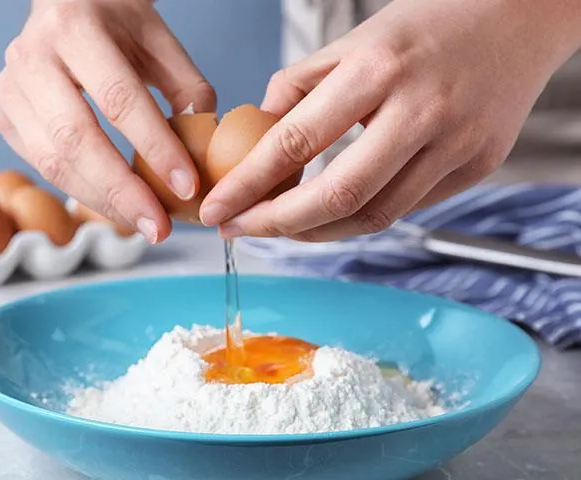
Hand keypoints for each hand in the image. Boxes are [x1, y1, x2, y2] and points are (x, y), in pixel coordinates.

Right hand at [0, 0, 214, 243]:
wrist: (65, 1)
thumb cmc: (118, 23)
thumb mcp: (160, 41)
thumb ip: (186, 89)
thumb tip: (202, 149)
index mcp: (75, 26)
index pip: (118, 98)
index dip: (154, 147)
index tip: (186, 187)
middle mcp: (31, 56)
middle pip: (76, 139)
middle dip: (122, 192)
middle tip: (160, 227)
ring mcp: (9, 89)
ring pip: (52, 162)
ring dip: (101, 202)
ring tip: (142, 224)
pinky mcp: (3, 116)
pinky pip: (42, 166)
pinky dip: (81, 191)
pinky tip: (114, 205)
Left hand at [200, 0, 580, 241]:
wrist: (519, 17)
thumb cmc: (429, 23)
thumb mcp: (353, 39)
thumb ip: (299, 87)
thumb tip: (257, 134)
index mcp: (377, 70)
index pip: (296, 142)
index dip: (248, 185)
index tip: (216, 209)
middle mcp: (420, 111)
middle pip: (337, 196)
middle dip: (277, 225)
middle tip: (241, 229)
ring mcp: (455, 144)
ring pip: (374, 216)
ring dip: (316, 232)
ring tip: (282, 226)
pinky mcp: (477, 166)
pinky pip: (407, 209)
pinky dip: (361, 217)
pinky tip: (333, 212)